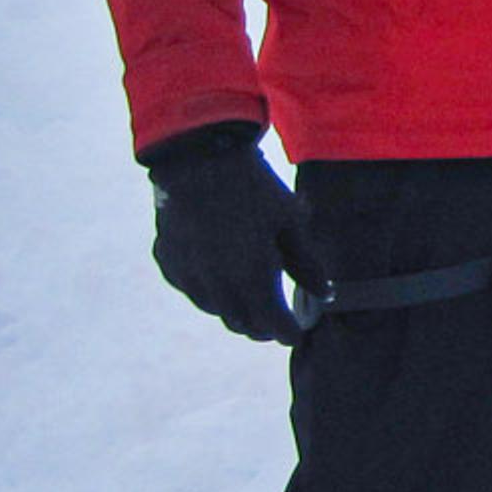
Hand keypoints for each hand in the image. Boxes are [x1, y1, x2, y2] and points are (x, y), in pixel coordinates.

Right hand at [145, 124, 325, 343]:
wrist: (198, 158)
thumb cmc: (254, 188)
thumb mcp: (290, 221)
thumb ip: (306, 263)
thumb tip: (323, 294)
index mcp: (252, 277)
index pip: (272, 324)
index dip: (287, 332)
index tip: (296, 334)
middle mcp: (216, 284)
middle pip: (240, 323)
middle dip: (261, 327)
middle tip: (274, 322)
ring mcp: (188, 274)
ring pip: (213, 309)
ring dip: (233, 311)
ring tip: (249, 302)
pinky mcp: (168, 260)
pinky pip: (190, 288)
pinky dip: (206, 290)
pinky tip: (217, 279)